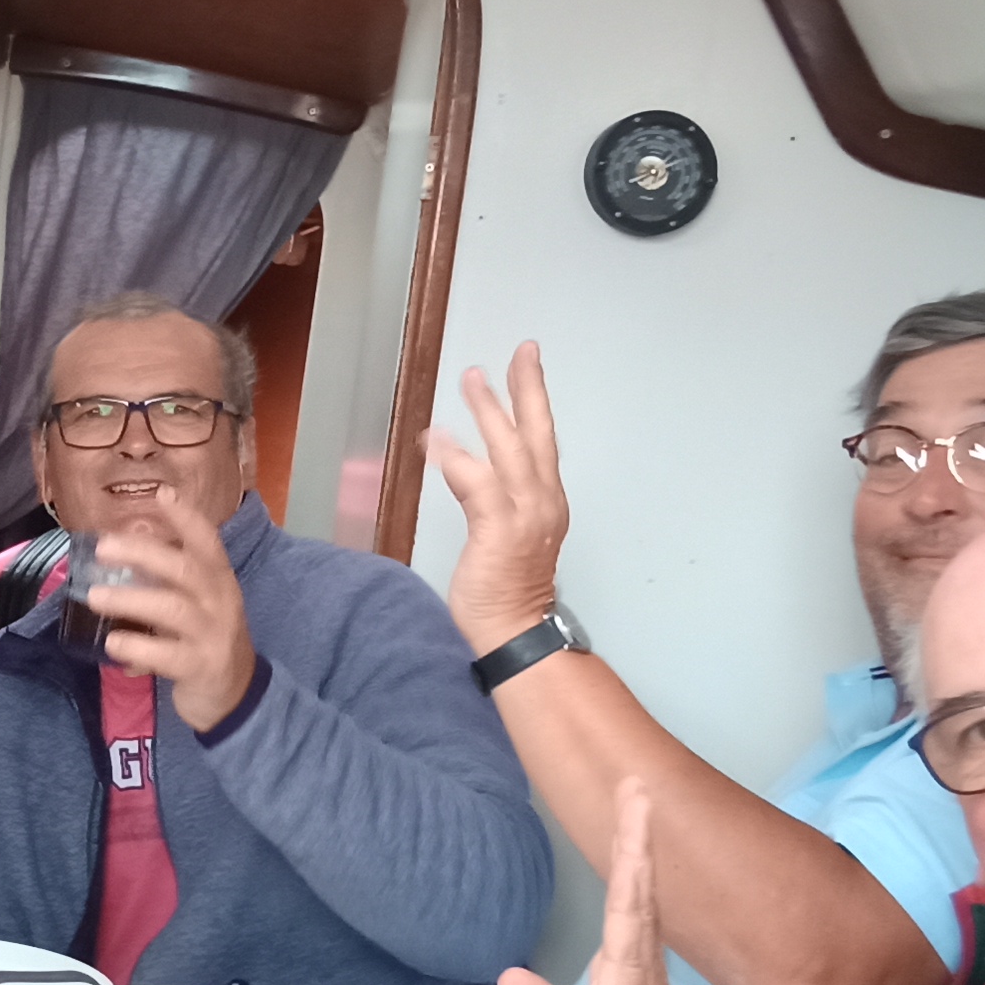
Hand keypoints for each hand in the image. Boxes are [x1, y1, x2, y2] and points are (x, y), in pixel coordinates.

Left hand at [92, 496, 258, 732]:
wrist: (236, 693)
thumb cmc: (205, 637)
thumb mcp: (196, 602)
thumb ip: (166, 579)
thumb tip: (120, 548)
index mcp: (218, 579)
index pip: (207, 540)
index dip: (186, 516)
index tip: (161, 493)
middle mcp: (219, 601)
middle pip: (184, 569)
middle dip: (143, 553)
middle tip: (102, 548)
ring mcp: (213, 634)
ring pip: (173, 610)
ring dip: (131, 601)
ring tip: (95, 597)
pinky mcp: (203, 667)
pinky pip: (168, 655)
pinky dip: (138, 648)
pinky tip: (114, 644)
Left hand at [423, 342, 570, 656]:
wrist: (516, 633)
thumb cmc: (508, 593)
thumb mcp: (513, 538)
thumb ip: (502, 503)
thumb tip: (477, 477)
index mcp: (548, 502)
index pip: (543, 441)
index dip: (535, 401)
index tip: (527, 365)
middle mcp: (543, 501)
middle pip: (536, 433)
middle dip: (528, 388)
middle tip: (521, 351)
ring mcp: (524, 514)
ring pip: (508, 448)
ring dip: (488, 411)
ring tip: (472, 377)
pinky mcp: (499, 529)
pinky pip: (475, 481)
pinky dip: (456, 457)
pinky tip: (436, 437)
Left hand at [496, 779, 725, 984]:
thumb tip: (510, 976)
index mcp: (632, 984)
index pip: (629, 911)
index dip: (627, 861)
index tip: (628, 810)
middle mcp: (641, 982)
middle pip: (638, 899)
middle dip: (635, 841)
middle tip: (636, 785)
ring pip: (637, 917)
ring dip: (635, 863)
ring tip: (637, 810)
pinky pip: (631, 963)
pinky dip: (631, 921)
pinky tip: (632, 882)